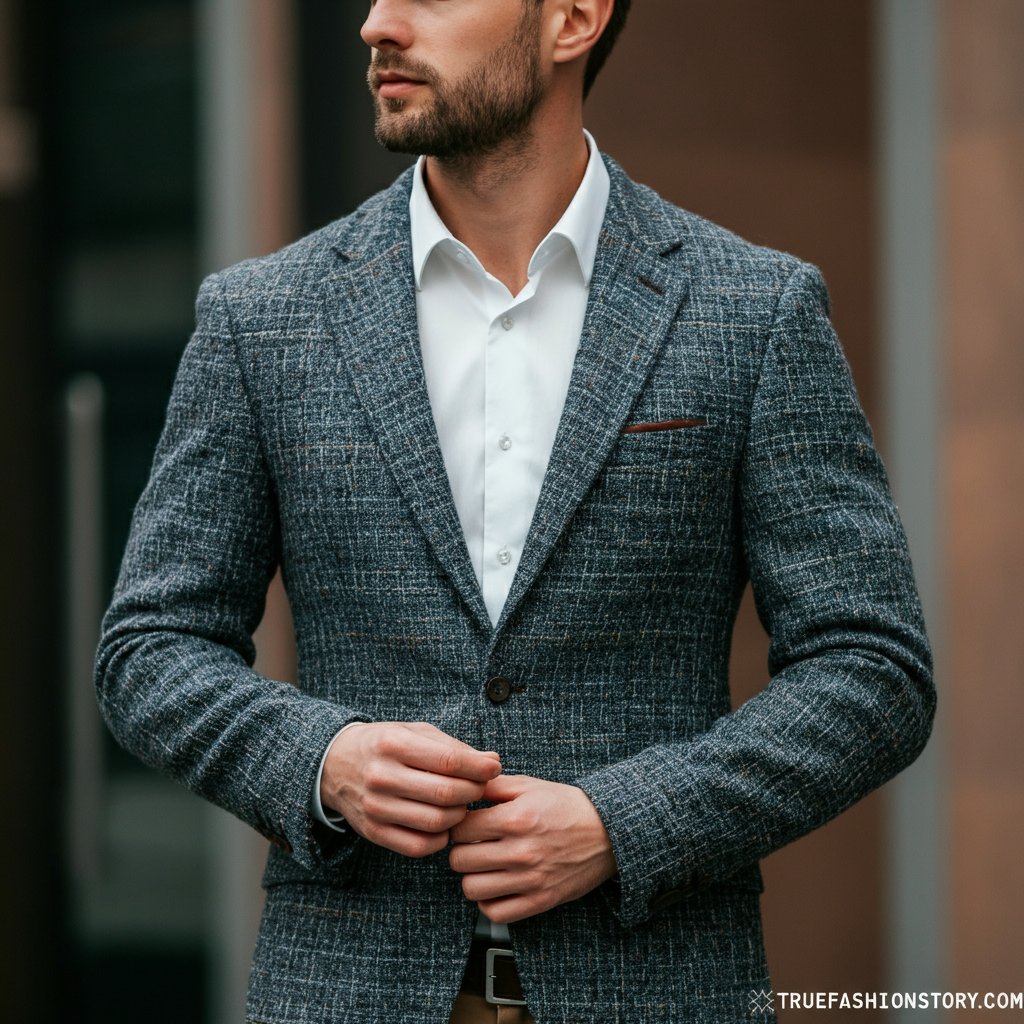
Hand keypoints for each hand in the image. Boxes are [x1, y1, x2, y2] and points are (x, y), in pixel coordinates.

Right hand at [321, 722, 500, 857]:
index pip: (449, 761)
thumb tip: (492, 762)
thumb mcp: (415, 732)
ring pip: (435, 822)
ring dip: (459, 816)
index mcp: (393, 744)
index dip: (479, 768)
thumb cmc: (384, 744)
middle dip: (473, 792)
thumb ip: (454, 747)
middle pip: (445, 794)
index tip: (493, 768)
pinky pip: (418, 847)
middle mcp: (381, 776)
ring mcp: (375, 807)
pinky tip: (443, 824)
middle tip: (479, 788)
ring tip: (461, 804)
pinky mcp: (372, 832)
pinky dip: (440, 839)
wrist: (334, 764)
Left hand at [448, 774, 617, 922]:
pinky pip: (495, 913)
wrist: (608, 832)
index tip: (467, 824)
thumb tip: (464, 789)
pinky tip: (497, 886)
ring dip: (473, 876)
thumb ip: (493, 785)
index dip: (459, 824)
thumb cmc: (567, 806)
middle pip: (460, 860)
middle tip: (473, 844)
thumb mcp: (530, 785)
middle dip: (462, 850)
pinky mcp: (540, 901)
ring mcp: (530, 880)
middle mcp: (521, 851)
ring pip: (472, 889)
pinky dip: (489, 901)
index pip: (460, 829)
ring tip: (484, 865)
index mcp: (515, 819)